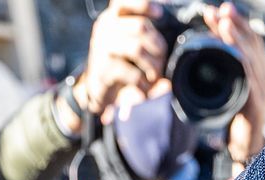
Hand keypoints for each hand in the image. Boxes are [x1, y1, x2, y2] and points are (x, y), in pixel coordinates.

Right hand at [76, 0, 167, 117]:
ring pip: (138, 49)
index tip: (160, 14)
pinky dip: (144, 83)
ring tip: (155, 75)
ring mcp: (102, 48)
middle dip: (158, 45)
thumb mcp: (128, 39)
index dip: (144, 5)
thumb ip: (143, 28)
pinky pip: (133, 74)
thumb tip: (166, 12)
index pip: (124, 2)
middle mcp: (105, 28)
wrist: (99, 87)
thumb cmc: (121, 60)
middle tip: (161, 60)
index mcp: (112, 17)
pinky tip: (144, 87)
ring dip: (153, 65)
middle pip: (141, 26)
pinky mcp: (104, 71)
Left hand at [203, 2, 264, 165]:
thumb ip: (222, 66)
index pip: (249, 39)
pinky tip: (234, 55)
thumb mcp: (228, 87)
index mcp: (255, 70)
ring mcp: (261, 90)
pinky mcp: (256, 105)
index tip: (221, 9)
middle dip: (237, 24)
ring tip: (224, 24)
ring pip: (251, 59)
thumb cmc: (235, 116)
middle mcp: (261, 77)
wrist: (245, 146)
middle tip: (221, 10)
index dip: (238, 22)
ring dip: (237, 40)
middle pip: (252, 44)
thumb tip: (208, 42)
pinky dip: (243, 66)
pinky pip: (250, 82)